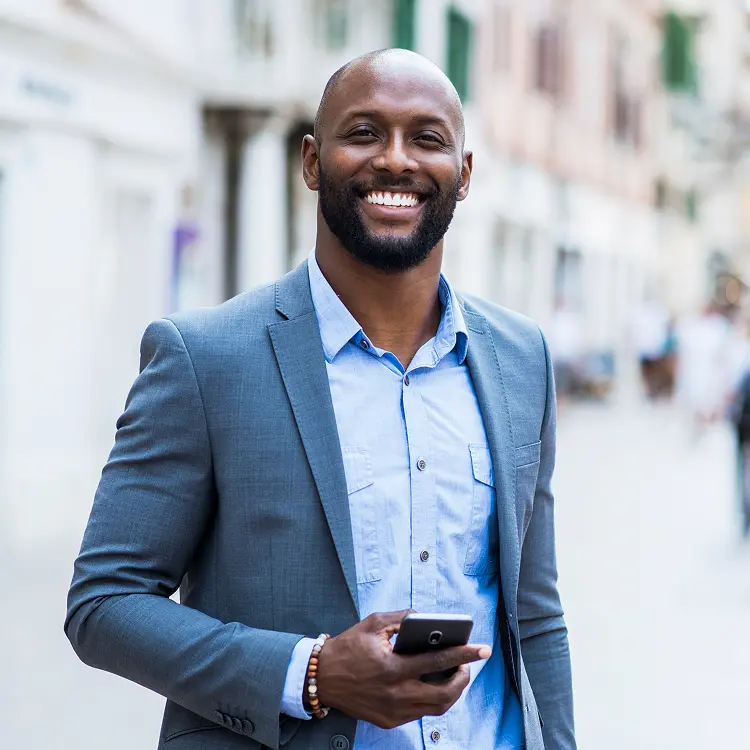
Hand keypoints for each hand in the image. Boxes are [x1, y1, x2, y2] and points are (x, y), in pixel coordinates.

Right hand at [315, 610, 490, 729]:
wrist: (322, 678)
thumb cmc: (348, 647)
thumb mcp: (374, 624)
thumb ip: (403, 618)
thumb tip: (426, 619)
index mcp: (393, 668)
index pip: (439, 661)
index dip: (464, 654)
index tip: (482, 649)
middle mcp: (396, 694)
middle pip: (445, 694)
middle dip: (463, 679)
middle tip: (468, 665)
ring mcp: (394, 711)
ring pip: (436, 708)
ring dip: (451, 691)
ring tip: (455, 674)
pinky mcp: (389, 721)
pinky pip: (421, 713)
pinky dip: (432, 698)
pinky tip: (433, 683)